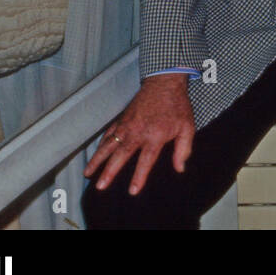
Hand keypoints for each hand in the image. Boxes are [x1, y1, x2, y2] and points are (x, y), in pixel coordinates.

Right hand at [83, 73, 194, 194]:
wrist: (165, 83)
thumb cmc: (178, 107)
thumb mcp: (187, 127)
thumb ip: (184, 149)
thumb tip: (180, 169)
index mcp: (155, 135)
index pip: (146, 160)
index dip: (139, 176)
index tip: (132, 191)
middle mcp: (138, 131)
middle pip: (121, 155)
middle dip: (110, 171)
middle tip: (100, 186)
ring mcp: (127, 125)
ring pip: (109, 145)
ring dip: (97, 160)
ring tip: (88, 174)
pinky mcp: (122, 119)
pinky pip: (108, 134)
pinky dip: (101, 145)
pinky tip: (95, 155)